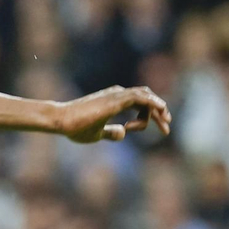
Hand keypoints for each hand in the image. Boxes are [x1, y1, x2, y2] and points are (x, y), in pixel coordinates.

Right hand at [54, 86, 171, 142]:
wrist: (62, 120)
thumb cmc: (74, 127)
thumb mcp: (97, 133)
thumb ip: (110, 133)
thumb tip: (123, 133)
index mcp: (114, 100)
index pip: (141, 103)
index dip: (150, 116)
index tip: (157, 130)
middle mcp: (118, 94)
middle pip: (147, 99)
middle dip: (159, 113)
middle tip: (167, 127)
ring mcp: (117, 95)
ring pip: (147, 98)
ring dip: (159, 110)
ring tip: (165, 123)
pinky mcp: (116, 100)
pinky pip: (141, 98)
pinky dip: (153, 103)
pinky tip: (162, 110)